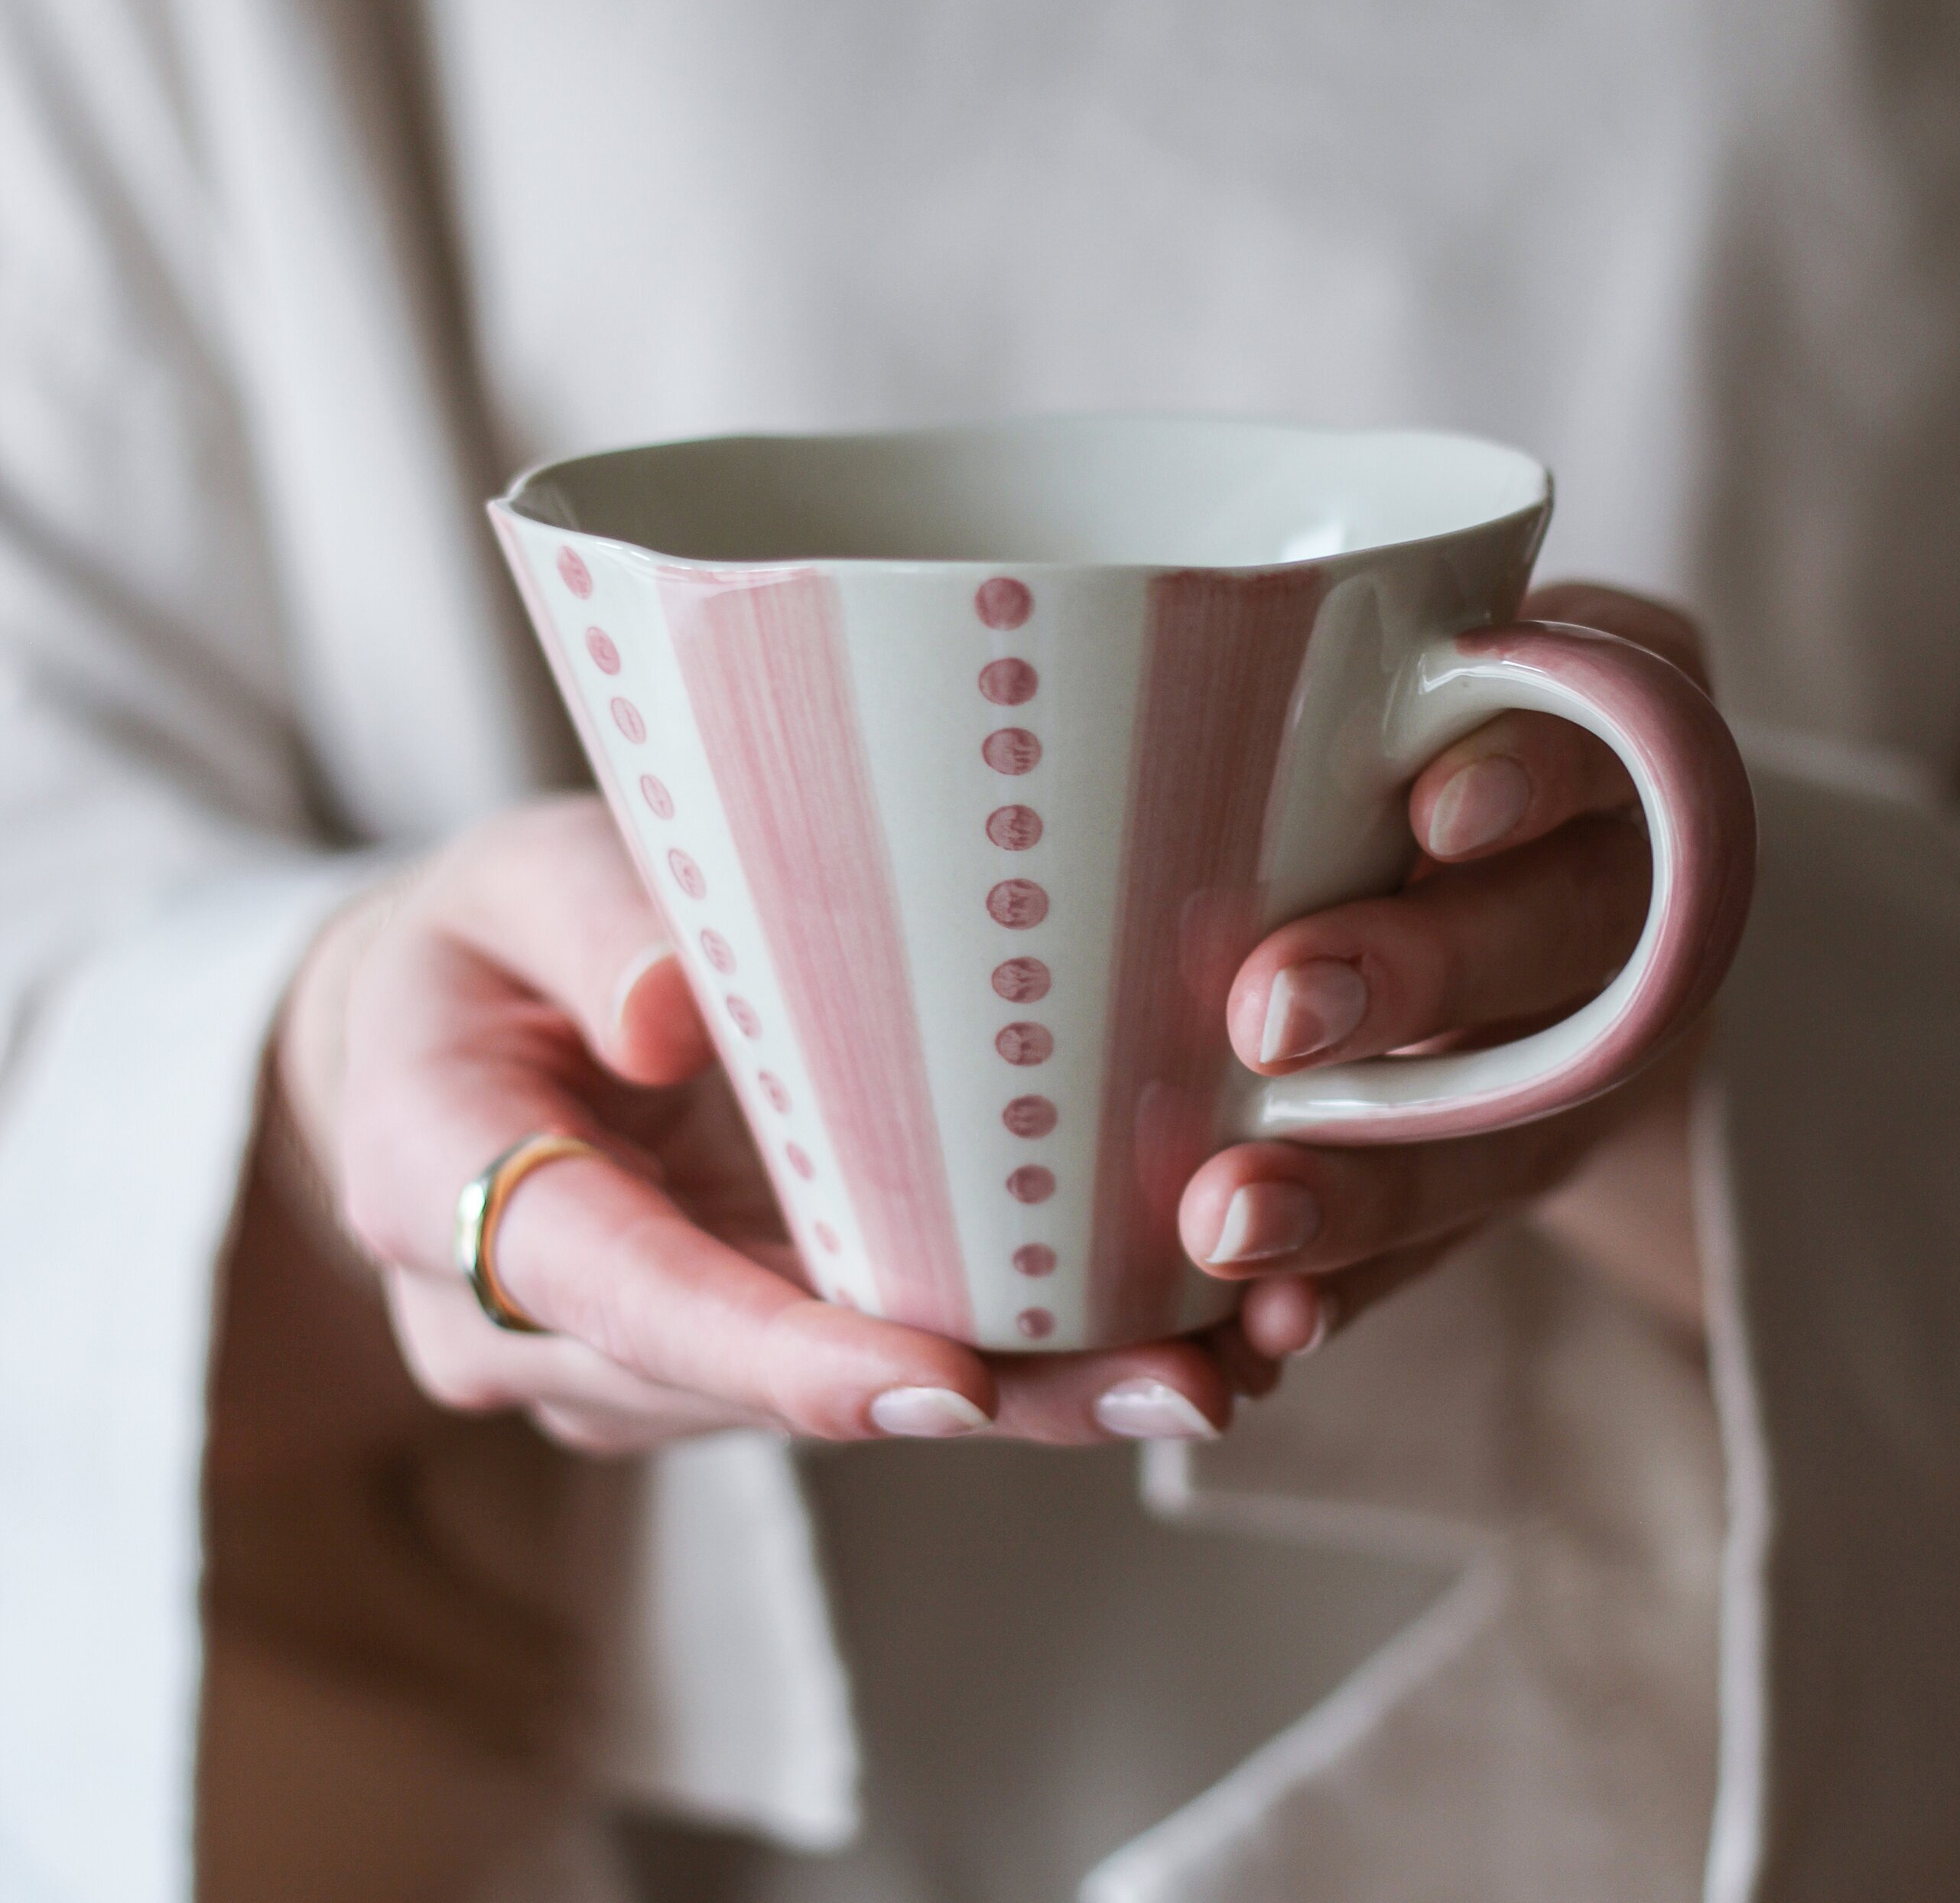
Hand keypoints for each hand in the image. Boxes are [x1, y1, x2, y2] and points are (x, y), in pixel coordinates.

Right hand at [269, 797, 1245, 1457]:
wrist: (443, 1034)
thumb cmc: (491, 937)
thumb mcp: (514, 875)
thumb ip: (585, 922)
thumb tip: (672, 1014)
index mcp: (437, 1184)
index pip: (613, 1288)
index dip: (773, 1348)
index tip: (941, 1377)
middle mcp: (526, 1321)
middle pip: (752, 1383)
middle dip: (961, 1395)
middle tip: (1168, 1379)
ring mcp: (626, 1359)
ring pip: (821, 1403)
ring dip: (1015, 1400)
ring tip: (1203, 1366)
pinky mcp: (719, 1349)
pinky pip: (849, 1370)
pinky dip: (995, 1366)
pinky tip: (1144, 1344)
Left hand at [1183, 584, 1716, 1357]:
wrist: (1495, 868)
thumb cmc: (1376, 726)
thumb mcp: (1372, 658)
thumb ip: (1306, 661)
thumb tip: (1072, 642)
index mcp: (1604, 729)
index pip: (1607, 727)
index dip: (1539, 770)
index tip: (1438, 807)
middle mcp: (1624, 893)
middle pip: (1566, 934)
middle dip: (1426, 979)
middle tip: (1274, 1016)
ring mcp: (1590, 1048)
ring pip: (1521, 1119)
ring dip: (1380, 1181)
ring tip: (1235, 1224)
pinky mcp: (1523, 1164)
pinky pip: (1459, 1240)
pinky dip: (1366, 1285)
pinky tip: (1272, 1328)